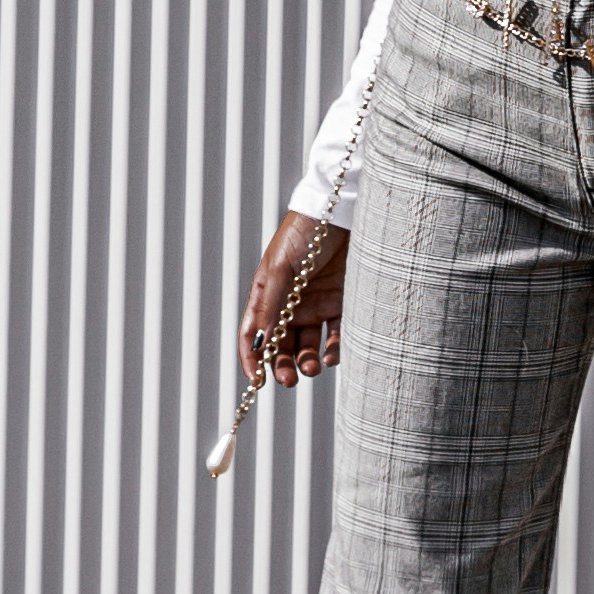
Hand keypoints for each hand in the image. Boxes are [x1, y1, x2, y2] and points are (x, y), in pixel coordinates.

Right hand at [238, 208, 348, 397]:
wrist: (342, 212)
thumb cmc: (303, 234)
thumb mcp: (281, 269)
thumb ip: (272, 307)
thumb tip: (261, 344)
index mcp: (266, 295)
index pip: (253, 334)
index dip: (252, 359)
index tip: (256, 382)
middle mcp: (289, 304)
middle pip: (280, 345)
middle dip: (282, 366)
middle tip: (288, 380)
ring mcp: (315, 305)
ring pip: (307, 346)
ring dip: (307, 361)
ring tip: (313, 368)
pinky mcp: (341, 304)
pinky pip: (335, 335)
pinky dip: (333, 350)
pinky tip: (332, 357)